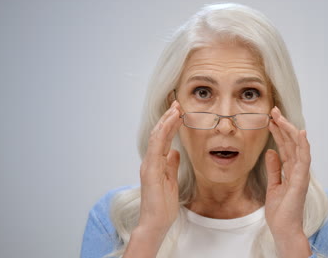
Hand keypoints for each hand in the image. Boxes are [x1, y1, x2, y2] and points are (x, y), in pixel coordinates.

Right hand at [138, 100, 182, 232]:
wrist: (155, 223)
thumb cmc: (162, 206)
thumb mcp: (171, 181)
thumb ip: (171, 165)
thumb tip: (175, 152)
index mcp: (155, 164)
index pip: (162, 139)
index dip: (170, 124)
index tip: (179, 112)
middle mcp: (150, 161)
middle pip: (158, 134)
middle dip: (168, 117)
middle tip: (177, 103)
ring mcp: (148, 165)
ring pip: (156, 136)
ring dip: (166, 121)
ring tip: (175, 108)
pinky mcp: (150, 170)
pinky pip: (156, 146)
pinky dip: (163, 132)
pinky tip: (170, 122)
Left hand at [265, 106, 310, 240]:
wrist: (284, 229)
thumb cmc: (281, 211)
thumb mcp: (273, 185)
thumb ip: (274, 168)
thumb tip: (271, 152)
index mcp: (290, 170)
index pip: (285, 146)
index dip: (278, 131)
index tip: (270, 118)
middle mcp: (297, 169)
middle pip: (291, 142)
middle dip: (283, 125)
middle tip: (273, 110)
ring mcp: (301, 174)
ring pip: (297, 147)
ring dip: (289, 130)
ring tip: (280, 117)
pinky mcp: (301, 180)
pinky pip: (304, 159)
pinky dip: (303, 145)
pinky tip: (300, 133)